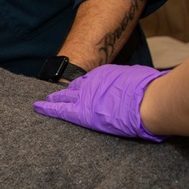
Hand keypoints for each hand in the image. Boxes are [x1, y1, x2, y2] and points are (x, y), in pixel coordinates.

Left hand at [33, 64, 168, 141]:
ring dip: (54, 99)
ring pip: (65, 97)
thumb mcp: (138, 77)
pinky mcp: (82, 113)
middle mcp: (92, 84)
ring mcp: (85, 97)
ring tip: (45, 101)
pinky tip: (37, 108)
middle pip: (74, 88)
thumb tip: (138, 81)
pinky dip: (47, 108)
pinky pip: (60, 110)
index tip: (79, 89)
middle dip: (65, 92)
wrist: (148, 101)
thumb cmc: (150, 89)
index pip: (90, 82)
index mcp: (105, 75)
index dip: (83, 86)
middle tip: (55, 94)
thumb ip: (132, 80)